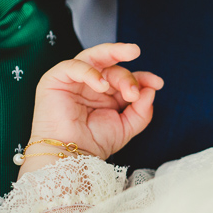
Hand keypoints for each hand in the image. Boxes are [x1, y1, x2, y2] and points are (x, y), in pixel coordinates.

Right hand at [26, 42, 162, 163]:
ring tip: (128, 88)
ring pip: (96, 58)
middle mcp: (91, 83)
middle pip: (113, 67)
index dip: (143, 77)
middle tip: (139, 89)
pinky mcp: (55, 79)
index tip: (157, 83)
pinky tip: (102, 87)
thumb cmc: (94, 142)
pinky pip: (74, 66)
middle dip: (129, 77)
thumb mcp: (127, 126)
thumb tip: (151, 89)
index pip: (127, 76)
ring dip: (114, 63)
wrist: (70, 155)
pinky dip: (91, 73)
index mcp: (108, 92)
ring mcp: (74, 79)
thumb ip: (142, 109)